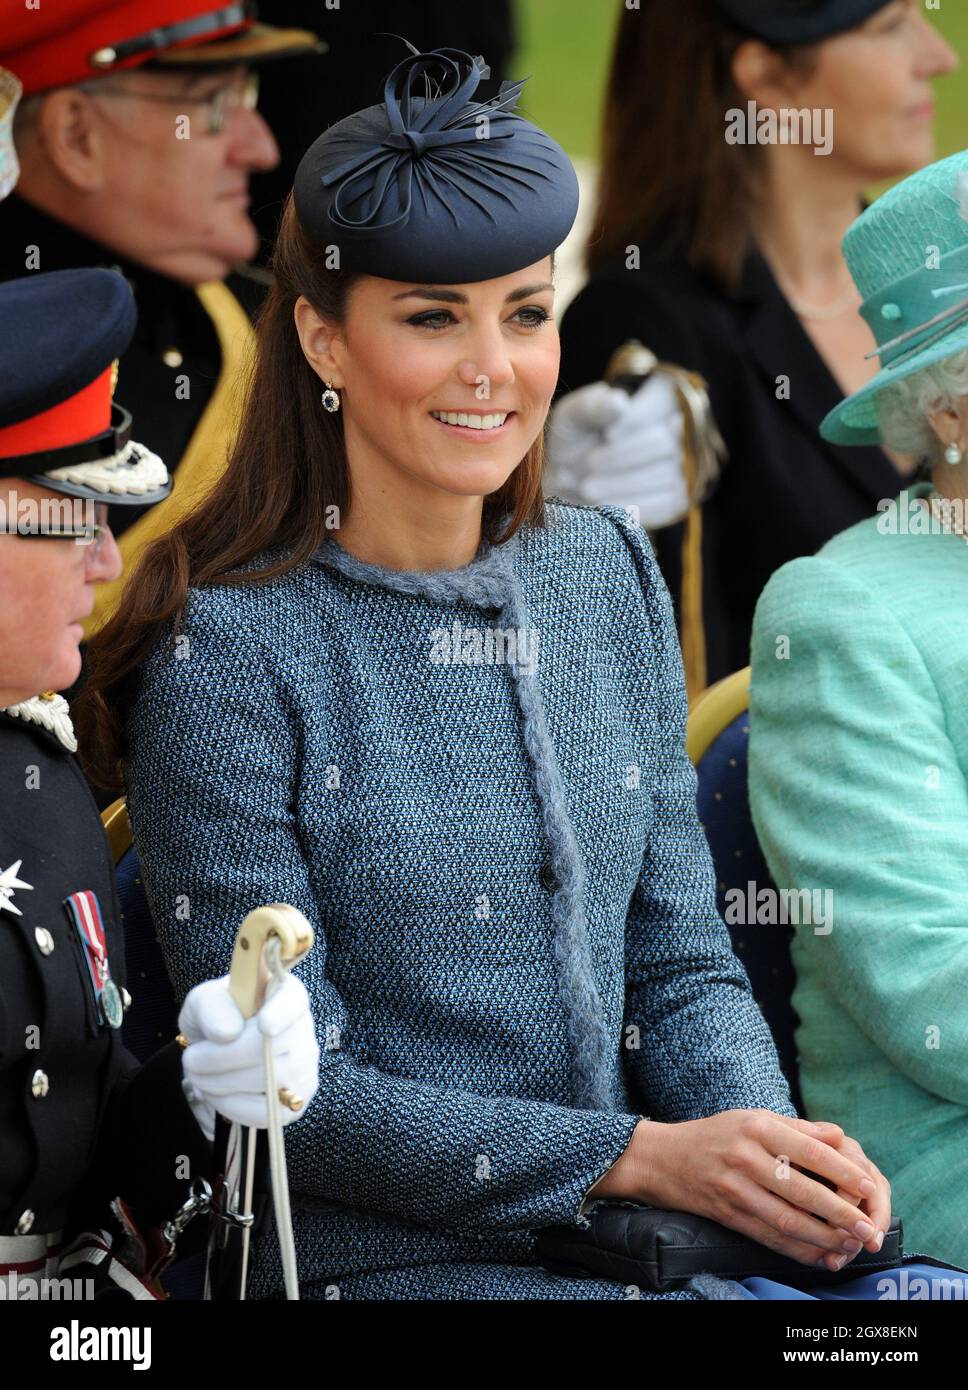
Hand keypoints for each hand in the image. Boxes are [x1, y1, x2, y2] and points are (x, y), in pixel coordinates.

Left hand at [178, 974, 319, 1141]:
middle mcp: (304, 1030)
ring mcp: (304, 1069)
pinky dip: (232, 1106)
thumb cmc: (218, 1018)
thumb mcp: (205, 1001)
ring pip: (267, 1083)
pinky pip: (266, 1113)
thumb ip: (212, 1007)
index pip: (293, 1002)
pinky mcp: (295, 1103)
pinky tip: (216, 1093)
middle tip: (191, 1060)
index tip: (265, 1025)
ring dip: (220, 1083)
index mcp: (287, 993)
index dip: (282, 1015)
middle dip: (221, 1059)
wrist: (218, 1050)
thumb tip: (227, 1032)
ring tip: (198, 1075)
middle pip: (270, 1049)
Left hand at [545, 376, 687, 528]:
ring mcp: (683, 468)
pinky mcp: (676, 500)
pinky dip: (628, 505)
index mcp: (661, 398)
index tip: (607, 435)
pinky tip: (601, 504)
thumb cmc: (576, 440)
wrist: (571, 482)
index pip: (661, 406)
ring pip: (663, 476)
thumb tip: (619, 404)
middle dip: (621, 457)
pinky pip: (661, 505)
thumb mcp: (574, 416)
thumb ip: (593, 406)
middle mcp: (681, 432)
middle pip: (664, 443)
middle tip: (590, 464)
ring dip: (620, 484)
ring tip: (586, 487)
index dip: (635, 422)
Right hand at [599, 1110, 884, 1270]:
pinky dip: (797, 1249)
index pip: (811, 1151)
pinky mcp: (727, 1213)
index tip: (871, 1188)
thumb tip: (840, 1138)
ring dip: (824, 1237)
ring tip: (850, 1244)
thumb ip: (797, 1129)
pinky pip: (768, 1236)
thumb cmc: (716, 1134)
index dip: (845, 1173)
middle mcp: (746, 1156)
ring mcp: (734, 1187)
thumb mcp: (753, 1118)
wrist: (662, 1157)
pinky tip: (819, 1254)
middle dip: (841, 1214)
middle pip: (803, 1191)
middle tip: (868, 1229)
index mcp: (758, 1126)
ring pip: (788, 1219)